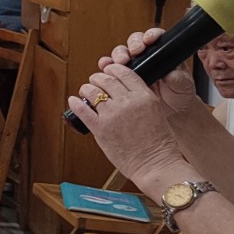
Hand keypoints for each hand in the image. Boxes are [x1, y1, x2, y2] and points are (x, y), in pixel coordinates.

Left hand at [66, 61, 188, 186]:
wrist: (156, 165)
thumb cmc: (159, 145)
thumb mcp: (156, 113)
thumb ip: (140, 101)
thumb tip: (123, 94)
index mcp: (144, 96)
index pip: (124, 73)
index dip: (113, 69)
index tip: (108, 70)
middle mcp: (127, 102)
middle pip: (106, 79)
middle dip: (97, 78)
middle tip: (94, 81)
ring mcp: (112, 114)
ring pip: (92, 91)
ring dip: (86, 89)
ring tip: (85, 91)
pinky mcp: (100, 128)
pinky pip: (83, 110)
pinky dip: (76, 103)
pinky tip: (73, 101)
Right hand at [98, 28, 196, 113]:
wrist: (171, 111)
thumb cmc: (179, 95)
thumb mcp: (183, 85)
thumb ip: (178, 78)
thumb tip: (171, 73)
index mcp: (163, 53)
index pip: (155, 37)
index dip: (150, 35)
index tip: (149, 40)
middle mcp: (146, 56)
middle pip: (135, 42)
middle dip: (132, 44)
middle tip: (134, 51)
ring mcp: (133, 66)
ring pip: (121, 53)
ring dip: (118, 54)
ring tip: (120, 61)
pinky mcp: (122, 76)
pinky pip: (111, 68)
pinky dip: (106, 65)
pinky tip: (104, 67)